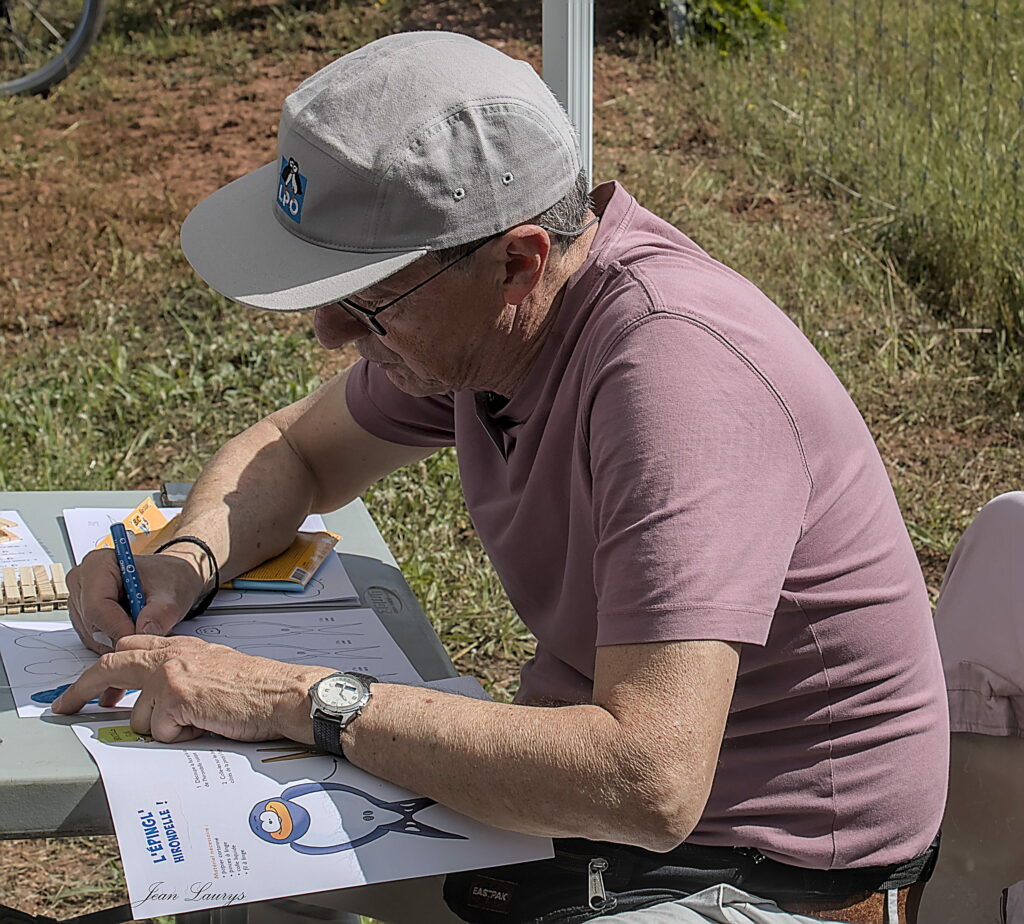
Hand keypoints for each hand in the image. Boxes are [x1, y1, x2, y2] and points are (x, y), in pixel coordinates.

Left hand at [50, 635, 331, 743]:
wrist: (284, 693)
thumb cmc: (259, 687)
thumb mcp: (216, 668)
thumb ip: (184, 673)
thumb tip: (158, 701)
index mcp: (182, 646)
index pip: (130, 646)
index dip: (104, 668)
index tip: (86, 687)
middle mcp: (172, 655)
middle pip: (111, 666)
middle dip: (82, 689)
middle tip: (63, 706)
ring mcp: (172, 674)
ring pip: (140, 717)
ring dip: (165, 729)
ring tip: (199, 723)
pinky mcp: (178, 697)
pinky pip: (161, 731)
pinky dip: (182, 737)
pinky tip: (206, 726)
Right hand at [67, 549, 207, 652]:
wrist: (171, 580)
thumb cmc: (168, 579)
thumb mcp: (173, 594)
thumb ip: (161, 612)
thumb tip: (147, 631)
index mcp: (97, 564)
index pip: (96, 607)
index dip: (118, 627)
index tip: (141, 637)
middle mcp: (81, 581)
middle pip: (92, 623)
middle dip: (121, 634)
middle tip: (148, 632)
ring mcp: (79, 601)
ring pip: (92, 635)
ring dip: (119, 639)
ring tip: (144, 625)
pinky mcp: (83, 618)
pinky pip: (95, 640)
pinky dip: (116, 641)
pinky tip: (134, 628)